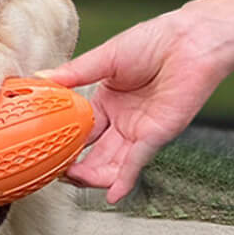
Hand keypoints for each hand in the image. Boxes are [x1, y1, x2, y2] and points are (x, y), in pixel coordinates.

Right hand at [41, 6, 228, 203]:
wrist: (193, 40)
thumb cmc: (156, 40)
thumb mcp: (106, 57)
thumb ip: (74, 73)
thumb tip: (41, 78)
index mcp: (107, 102)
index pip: (80, 131)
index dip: (64, 143)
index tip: (45, 151)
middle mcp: (122, 122)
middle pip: (94, 155)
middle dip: (75, 167)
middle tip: (56, 172)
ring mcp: (138, 132)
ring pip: (111, 165)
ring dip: (93, 177)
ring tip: (74, 179)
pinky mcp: (156, 137)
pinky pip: (136, 163)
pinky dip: (123, 180)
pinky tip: (111, 194)